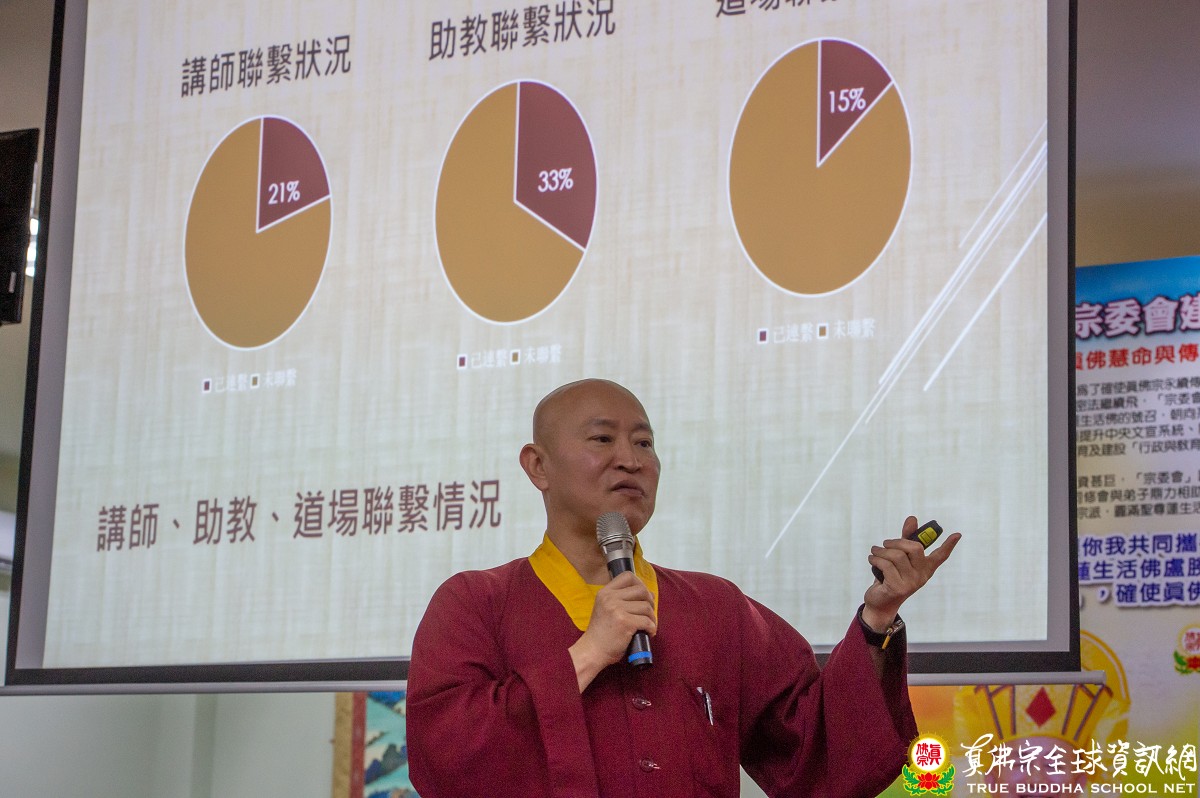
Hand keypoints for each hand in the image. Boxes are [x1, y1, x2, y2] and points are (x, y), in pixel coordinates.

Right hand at [569, 571, 655, 691]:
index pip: (628, 576)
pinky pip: (647, 621)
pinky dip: (652, 628)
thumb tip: (649, 593)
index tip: (643, 596)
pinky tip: (649, 632)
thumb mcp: (605, 608)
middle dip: (650, 601)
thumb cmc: (601, 633)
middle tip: (648, 613)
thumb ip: (620, 599)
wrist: (592, 651)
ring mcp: (617, 609)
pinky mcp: (625, 623)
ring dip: (652, 617)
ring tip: (648, 625)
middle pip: (641, 590)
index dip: (640, 584)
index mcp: (605, 592)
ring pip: (646, 606)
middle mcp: (610, 598)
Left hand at [861, 515, 959, 631]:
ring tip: (874, 552)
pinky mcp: (898, 588)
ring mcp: (911, 583)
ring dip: (881, 551)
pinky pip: (886, 565)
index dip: (949, 545)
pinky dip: (875, 559)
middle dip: (897, 541)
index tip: (957, 534)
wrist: (879, 602)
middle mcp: (922, 576)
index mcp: (925, 568)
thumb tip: (913, 518)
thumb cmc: (889, 577)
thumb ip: (905, 538)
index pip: (941, 556)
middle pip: (915, 548)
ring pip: (897, 555)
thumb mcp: (898, 557)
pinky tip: (872, 560)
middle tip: (885, 543)